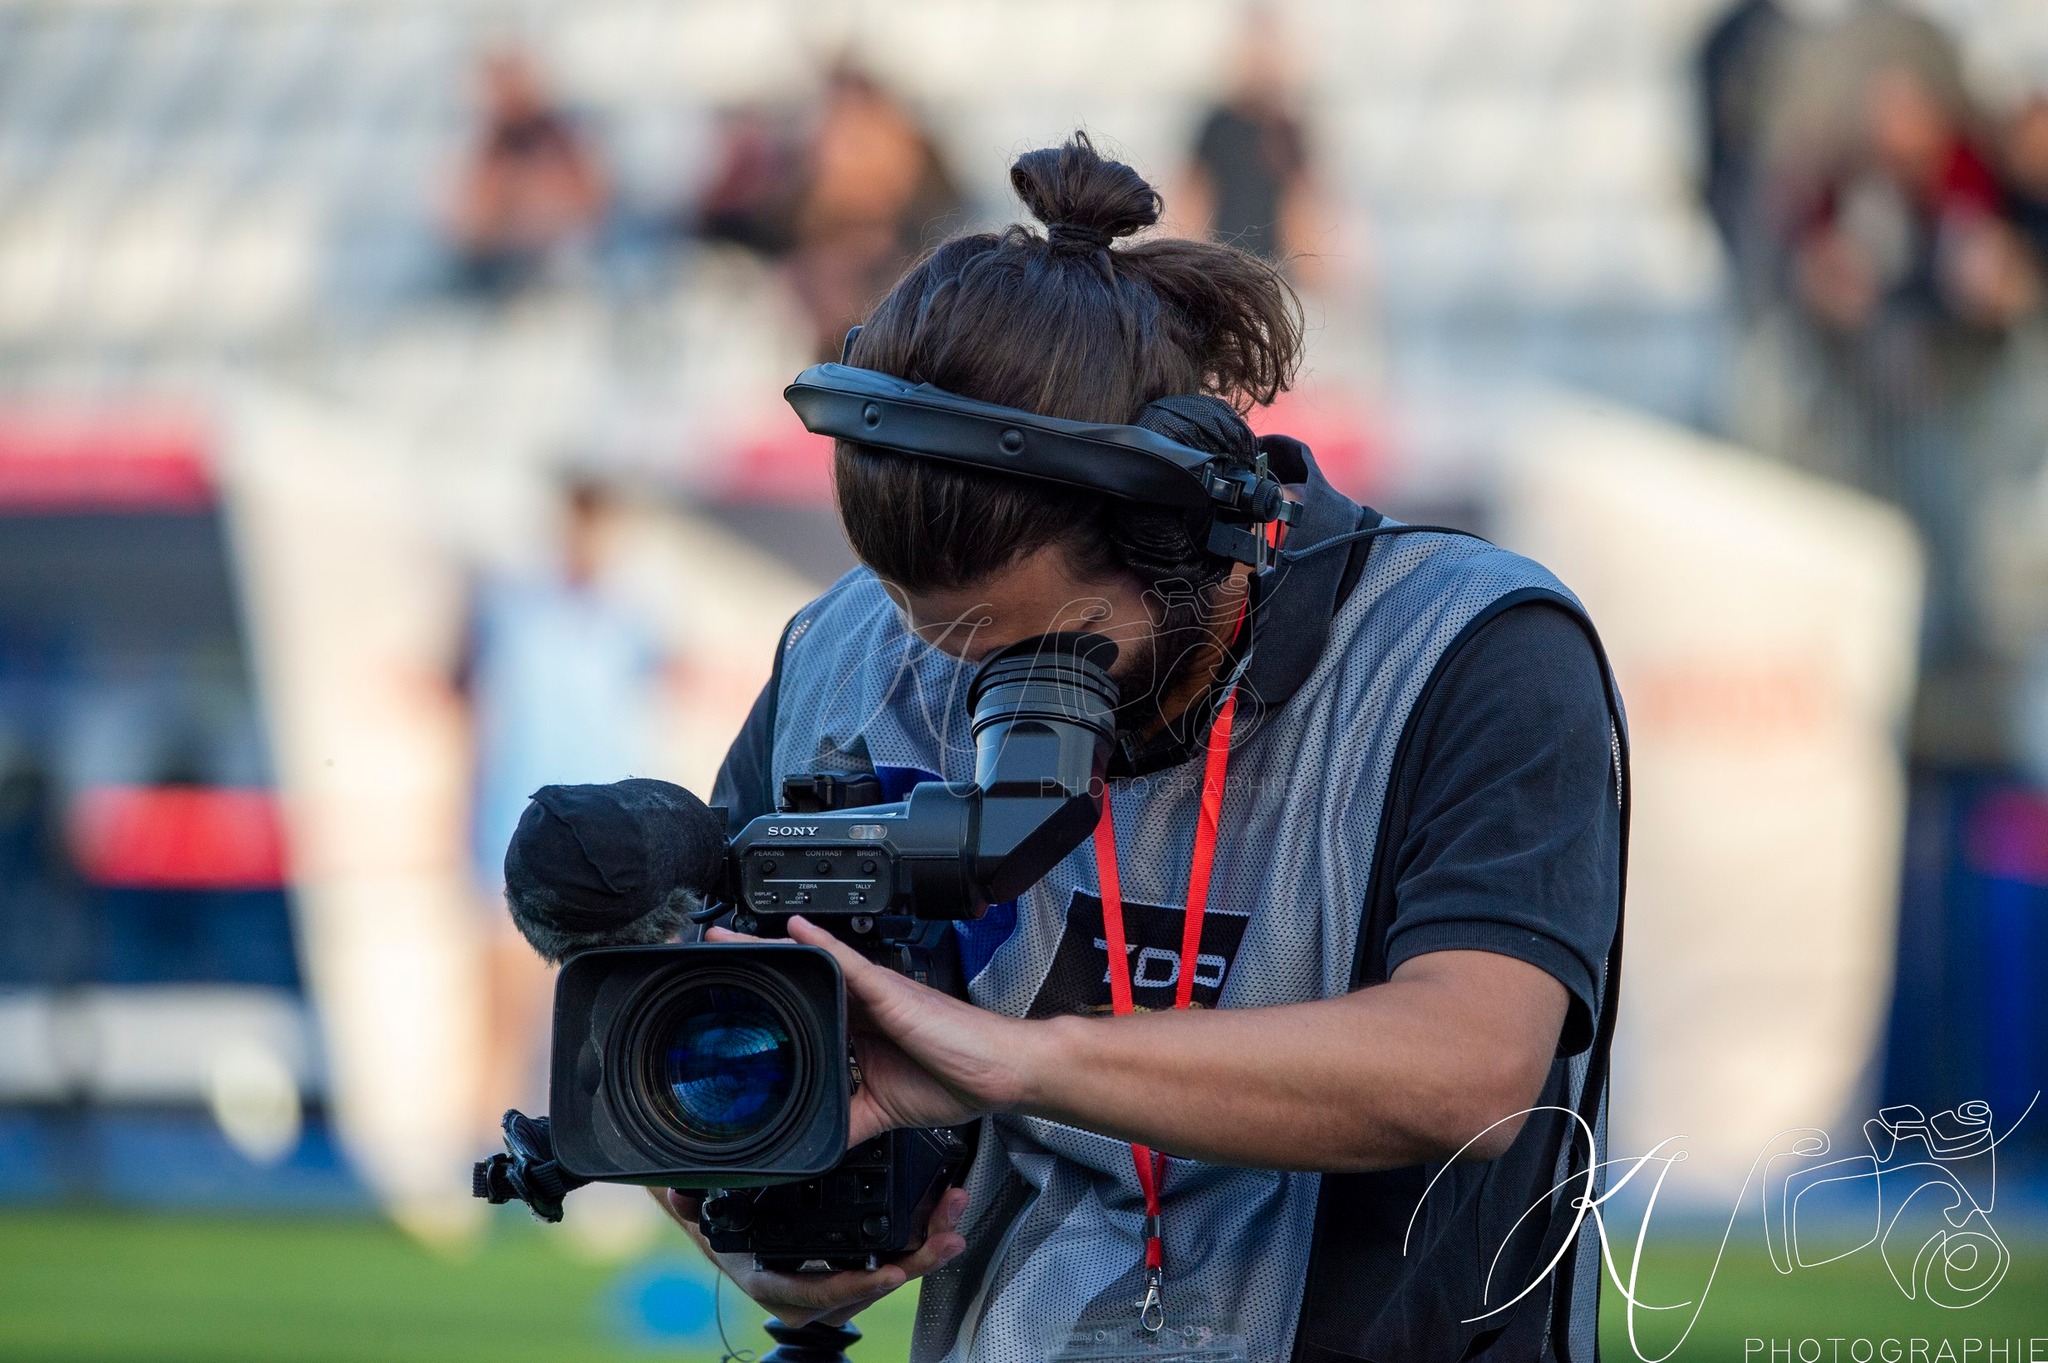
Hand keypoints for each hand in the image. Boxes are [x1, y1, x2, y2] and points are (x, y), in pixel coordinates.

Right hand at [649, 1184, 969, 1326]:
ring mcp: (831, 1280)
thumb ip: (689, 1201)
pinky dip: (917, 1239)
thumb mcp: (696, 1204)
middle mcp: (804, 1290)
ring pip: (885, 1274)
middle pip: (868, 1287)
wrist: (715, 1216)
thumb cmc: (709, 1209)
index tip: (888, 1272)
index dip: (854, 1286)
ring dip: (924, 1248)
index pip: (817, 1293)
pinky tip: (942, 1216)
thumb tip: (678, 1195)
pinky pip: (887, 1259)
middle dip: (912, 1264)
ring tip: (954, 1220)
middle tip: (946, 1238)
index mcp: (770, 1279)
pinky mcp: (850, 1263)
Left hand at [706, 916, 1041, 1145]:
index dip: (765, 1005)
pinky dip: (820, 945)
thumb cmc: (957, 1078)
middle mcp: (861, 1006)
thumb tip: (815, 1147)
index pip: (803, 1013)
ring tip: (724, 939)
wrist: (999, 1072)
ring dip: (769, 950)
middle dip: (753, 969)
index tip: (726, 1002)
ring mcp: (874, 994)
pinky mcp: (889, 990)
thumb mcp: (884, 1109)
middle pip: (799, 981)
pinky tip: (793, 932)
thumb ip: (848, 1120)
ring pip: (813, 965)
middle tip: (706, 957)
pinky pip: (849, 962)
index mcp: (858, 1031)